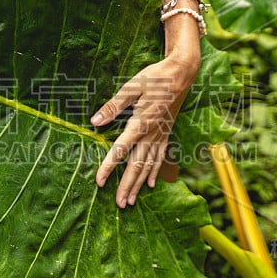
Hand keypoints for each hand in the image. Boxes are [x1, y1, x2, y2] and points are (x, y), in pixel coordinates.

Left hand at [91, 54, 199, 207]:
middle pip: (137, 165)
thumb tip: (94, 121)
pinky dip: (154, 172)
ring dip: (139, 185)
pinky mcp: (167, 133)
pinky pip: (160, 157)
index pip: (121, 150)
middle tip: (118, 204)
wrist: (181, 73)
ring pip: (149, 165)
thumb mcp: (131, 87)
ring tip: (130, 201)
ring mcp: (161, 135)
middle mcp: (152, 133)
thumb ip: (113, 106)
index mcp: (140, 122)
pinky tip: (150, 185)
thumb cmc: (155, 77)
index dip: (109, 167)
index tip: (99, 181)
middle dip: (126, 186)